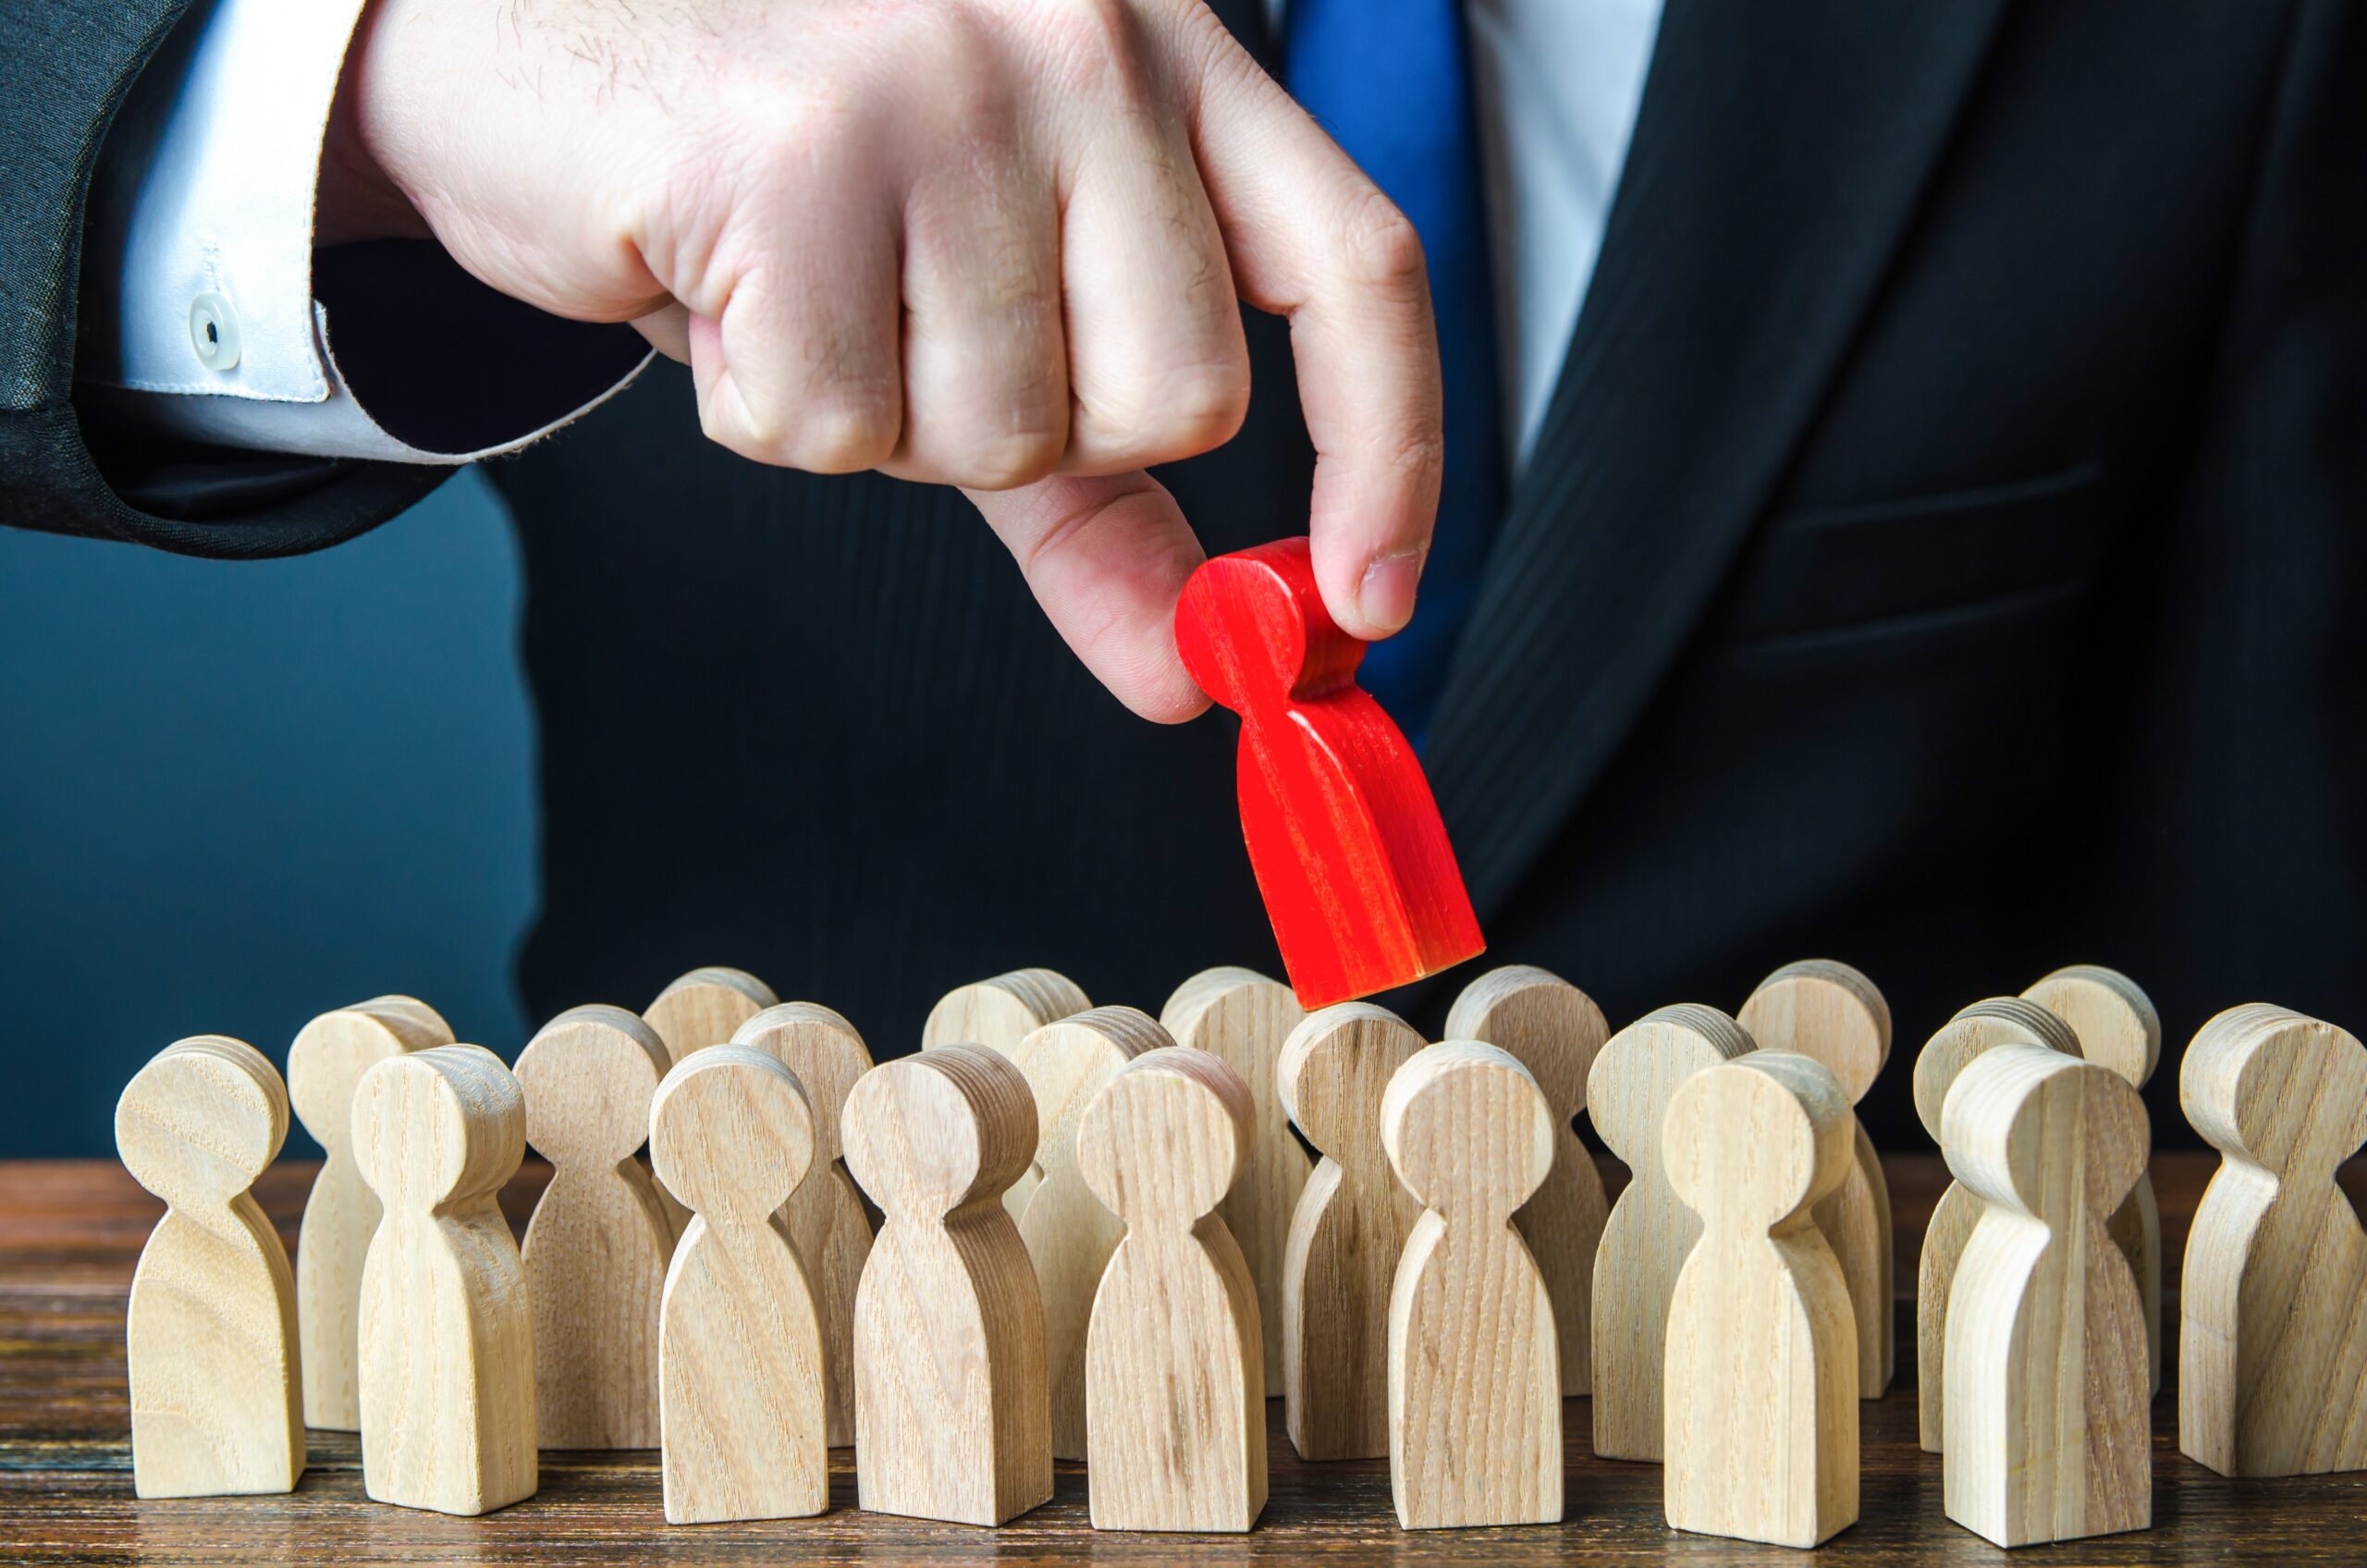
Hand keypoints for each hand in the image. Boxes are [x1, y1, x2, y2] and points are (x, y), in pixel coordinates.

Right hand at [324, 0, 1442, 719]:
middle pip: (1179, 397)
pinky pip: (837, 425)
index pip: (1358, 269)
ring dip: (882, 418)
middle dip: (1038, 430)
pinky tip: (723, 286)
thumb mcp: (984, 323)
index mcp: (1166, 57)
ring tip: (801, 285)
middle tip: (912, 325)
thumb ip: (1101, 498)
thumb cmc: (783, 178)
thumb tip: (1198, 670)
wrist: (529, 48)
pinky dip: (764, 407)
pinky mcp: (795, 152)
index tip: (1368, 598)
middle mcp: (1084, 38)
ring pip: (999, 431)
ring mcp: (944, 81)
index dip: (1390, 451)